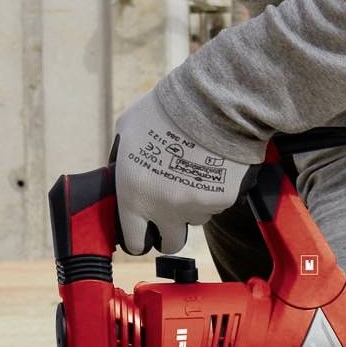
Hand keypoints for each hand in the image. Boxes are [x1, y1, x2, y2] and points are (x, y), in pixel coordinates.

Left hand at [111, 89, 251, 254]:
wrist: (210, 102)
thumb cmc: (164, 111)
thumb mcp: (127, 130)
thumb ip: (122, 156)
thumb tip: (121, 165)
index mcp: (135, 197)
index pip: (135, 241)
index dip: (140, 237)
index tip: (145, 231)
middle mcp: (165, 209)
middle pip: (171, 243)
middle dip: (170, 231)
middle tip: (172, 212)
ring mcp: (197, 206)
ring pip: (196, 218)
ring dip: (194, 203)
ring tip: (194, 171)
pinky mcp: (224, 199)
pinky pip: (218, 202)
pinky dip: (216, 189)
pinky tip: (214, 164)